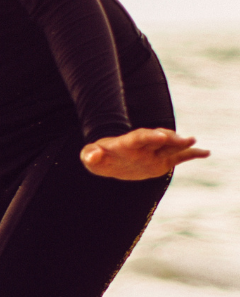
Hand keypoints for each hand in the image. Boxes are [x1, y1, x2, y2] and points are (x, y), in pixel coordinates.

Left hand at [80, 127, 208, 180]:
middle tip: (186, 139)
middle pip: (159, 140)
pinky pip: (178, 157)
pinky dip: (191, 154)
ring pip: (170, 146)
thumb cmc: (98, 156)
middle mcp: (144, 145)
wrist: (109, 158)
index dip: (150, 136)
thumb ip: (91, 156)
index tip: (160, 136)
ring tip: (194, 143)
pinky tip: (205, 153)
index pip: (139, 138)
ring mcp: (154, 152)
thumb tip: (92, 156)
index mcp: (127, 144)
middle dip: (171, 138)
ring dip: (182, 144)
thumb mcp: (90, 157)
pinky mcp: (162, 160)